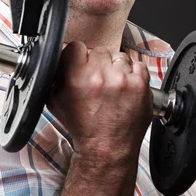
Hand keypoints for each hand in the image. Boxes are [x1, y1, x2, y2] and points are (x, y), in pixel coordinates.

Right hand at [48, 42, 152, 158]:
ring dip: (116, 69)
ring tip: (113, 87)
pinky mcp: (140, 85)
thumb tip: (59, 54)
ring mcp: (122, 80)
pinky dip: (133, 75)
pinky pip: (138, 65)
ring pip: (119, 57)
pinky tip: (126, 89)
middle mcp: (98, 76)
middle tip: (98, 81)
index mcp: (75, 77)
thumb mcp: (55, 100)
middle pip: (99, 51)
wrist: (106, 149)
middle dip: (99, 64)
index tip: (82, 65)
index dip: (79, 56)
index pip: (77, 46)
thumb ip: (55, 74)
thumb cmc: (82, 127)